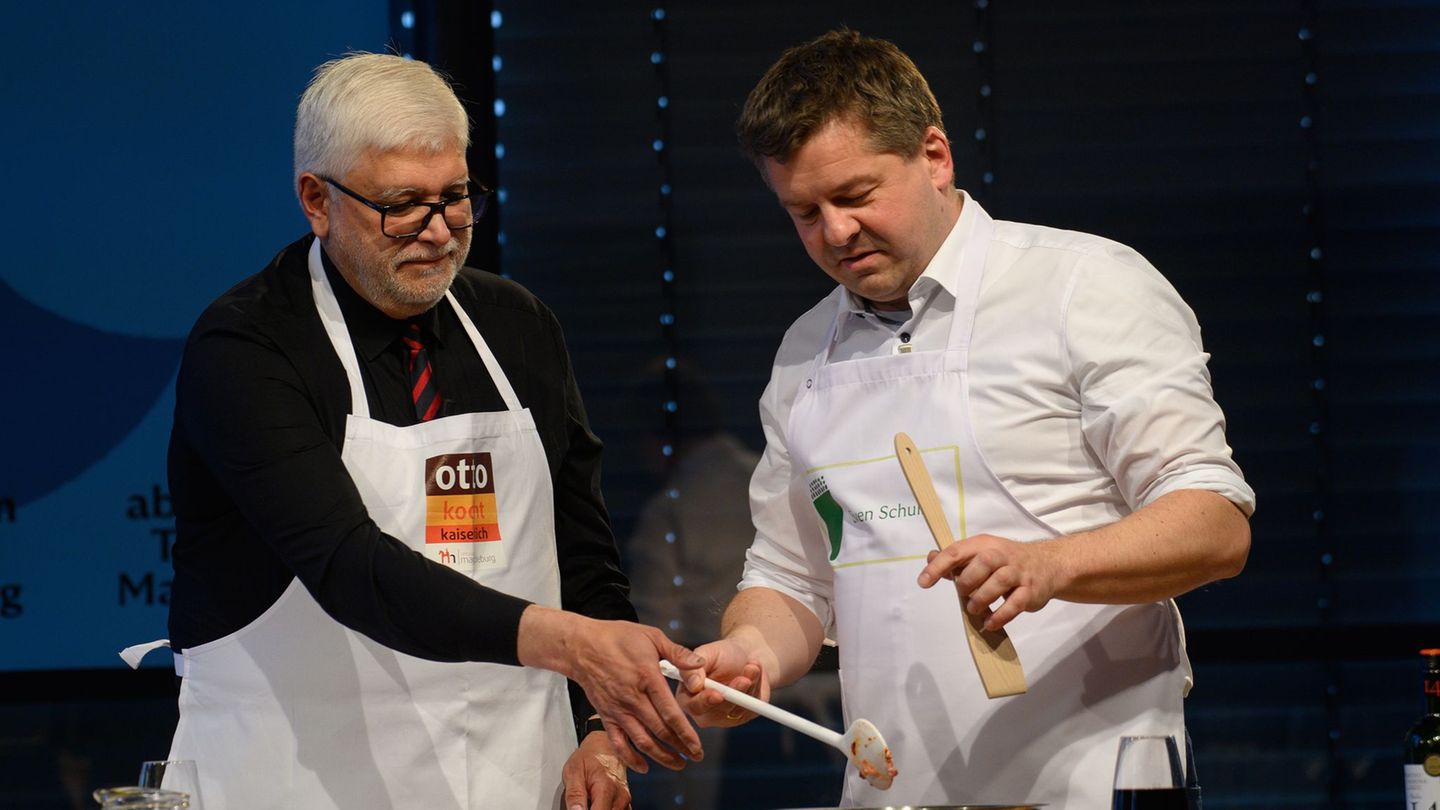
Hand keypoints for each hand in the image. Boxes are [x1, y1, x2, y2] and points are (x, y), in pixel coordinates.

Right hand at [519, 608, 705, 772]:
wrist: (582, 646)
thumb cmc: (617, 638)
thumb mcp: (652, 637)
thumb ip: (678, 653)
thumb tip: (700, 663)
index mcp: (648, 678)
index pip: (671, 713)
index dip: (686, 733)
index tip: (698, 746)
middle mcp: (633, 699)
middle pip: (660, 731)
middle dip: (680, 747)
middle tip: (695, 756)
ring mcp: (618, 710)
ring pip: (642, 741)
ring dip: (661, 757)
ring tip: (677, 763)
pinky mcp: (606, 716)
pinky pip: (618, 743)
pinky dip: (630, 758)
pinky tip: (643, 766)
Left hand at [560, 731, 629, 809]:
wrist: (605, 746)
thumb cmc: (589, 757)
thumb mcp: (573, 772)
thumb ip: (574, 795)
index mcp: (606, 788)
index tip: (579, 808)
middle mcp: (620, 796)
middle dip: (592, 809)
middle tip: (583, 801)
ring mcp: (625, 800)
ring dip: (599, 809)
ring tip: (590, 800)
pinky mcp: (626, 803)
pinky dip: (607, 809)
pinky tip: (598, 803)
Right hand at [676, 639, 766, 727]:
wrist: (746, 654)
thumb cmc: (721, 654)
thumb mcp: (706, 654)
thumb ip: (694, 667)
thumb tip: (693, 684)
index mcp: (688, 695)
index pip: (692, 706)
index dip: (704, 701)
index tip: (717, 694)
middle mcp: (704, 711)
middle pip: (716, 713)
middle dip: (732, 695)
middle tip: (744, 680)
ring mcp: (725, 716)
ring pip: (737, 709)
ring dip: (748, 686)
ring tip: (752, 666)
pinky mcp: (745, 716)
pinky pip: (753, 706)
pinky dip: (757, 686)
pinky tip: (755, 671)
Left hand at [916, 533, 1060, 630]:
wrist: (1049, 564)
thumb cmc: (1007, 561)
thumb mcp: (982, 553)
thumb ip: (957, 559)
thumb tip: (931, 557)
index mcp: (985, 545)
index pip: (958, 551)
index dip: (938, 566)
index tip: (923, 582)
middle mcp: (1003, 555)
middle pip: (983, 562)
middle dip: (967, 581)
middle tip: (962, 594)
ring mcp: (1018, 573)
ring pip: (999, 582)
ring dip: (982, 598)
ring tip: (973, 609)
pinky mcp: (1030, 591)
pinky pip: (1015, 604)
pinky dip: (1000, 616)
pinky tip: (990, 623)